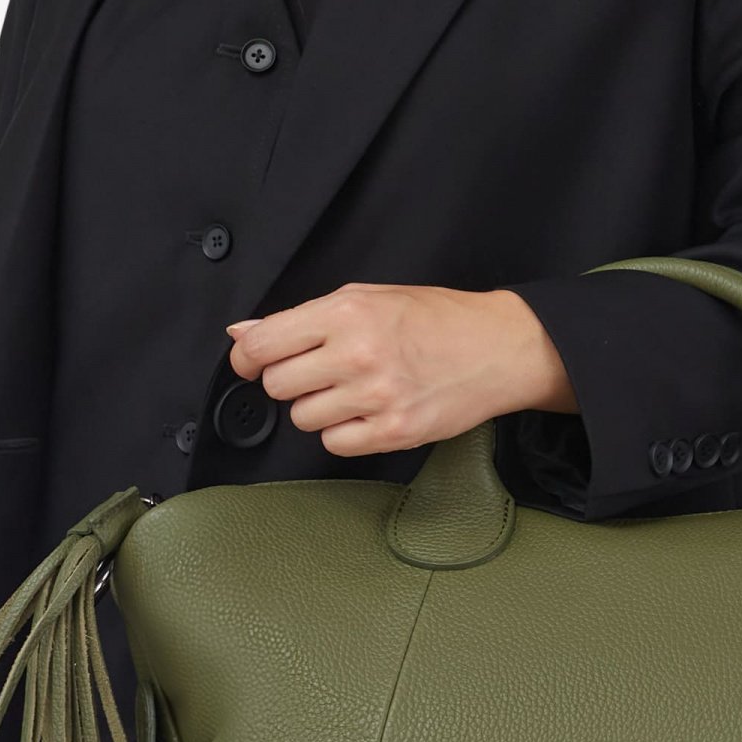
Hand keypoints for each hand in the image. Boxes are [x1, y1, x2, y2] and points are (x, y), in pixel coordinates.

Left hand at [223, 283, 576, 455]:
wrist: (498, 348)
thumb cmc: (435, 319)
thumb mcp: (367, 298)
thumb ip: (303, 318)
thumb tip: (243, 333)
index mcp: (346, 314)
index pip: (263, 344)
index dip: (247, 357)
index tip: (250, 363)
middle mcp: (357, 355)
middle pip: (277, 385)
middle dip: (292, 380)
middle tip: (322, 370)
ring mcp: (376, 397)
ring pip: (303, 418)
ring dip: (319, 408)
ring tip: (354, 389)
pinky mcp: (393, 431)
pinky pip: (335, 443)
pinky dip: (344, 432)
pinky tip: (368, 411)